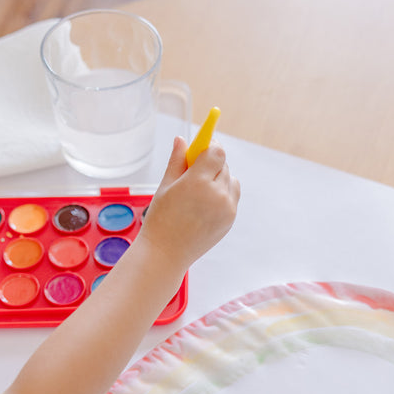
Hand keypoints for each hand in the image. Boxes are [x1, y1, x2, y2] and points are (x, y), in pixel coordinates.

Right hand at [141, 136, 239, 270]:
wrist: (165, 254)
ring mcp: (226, 208)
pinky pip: (232, 196)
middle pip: (223, 164)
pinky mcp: (230, 219)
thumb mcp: (165, 187)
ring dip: (219, 178)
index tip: (202, 147)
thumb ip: (177, 161)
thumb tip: (181, 140)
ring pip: (230, 179)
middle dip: (211, 164)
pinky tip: (204, 204)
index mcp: (197, 182)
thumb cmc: (160, 221)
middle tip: (193, 173)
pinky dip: (222, 194)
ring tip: (199, 192)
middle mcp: (217, 194)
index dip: (210, 146)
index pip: (216, 152)